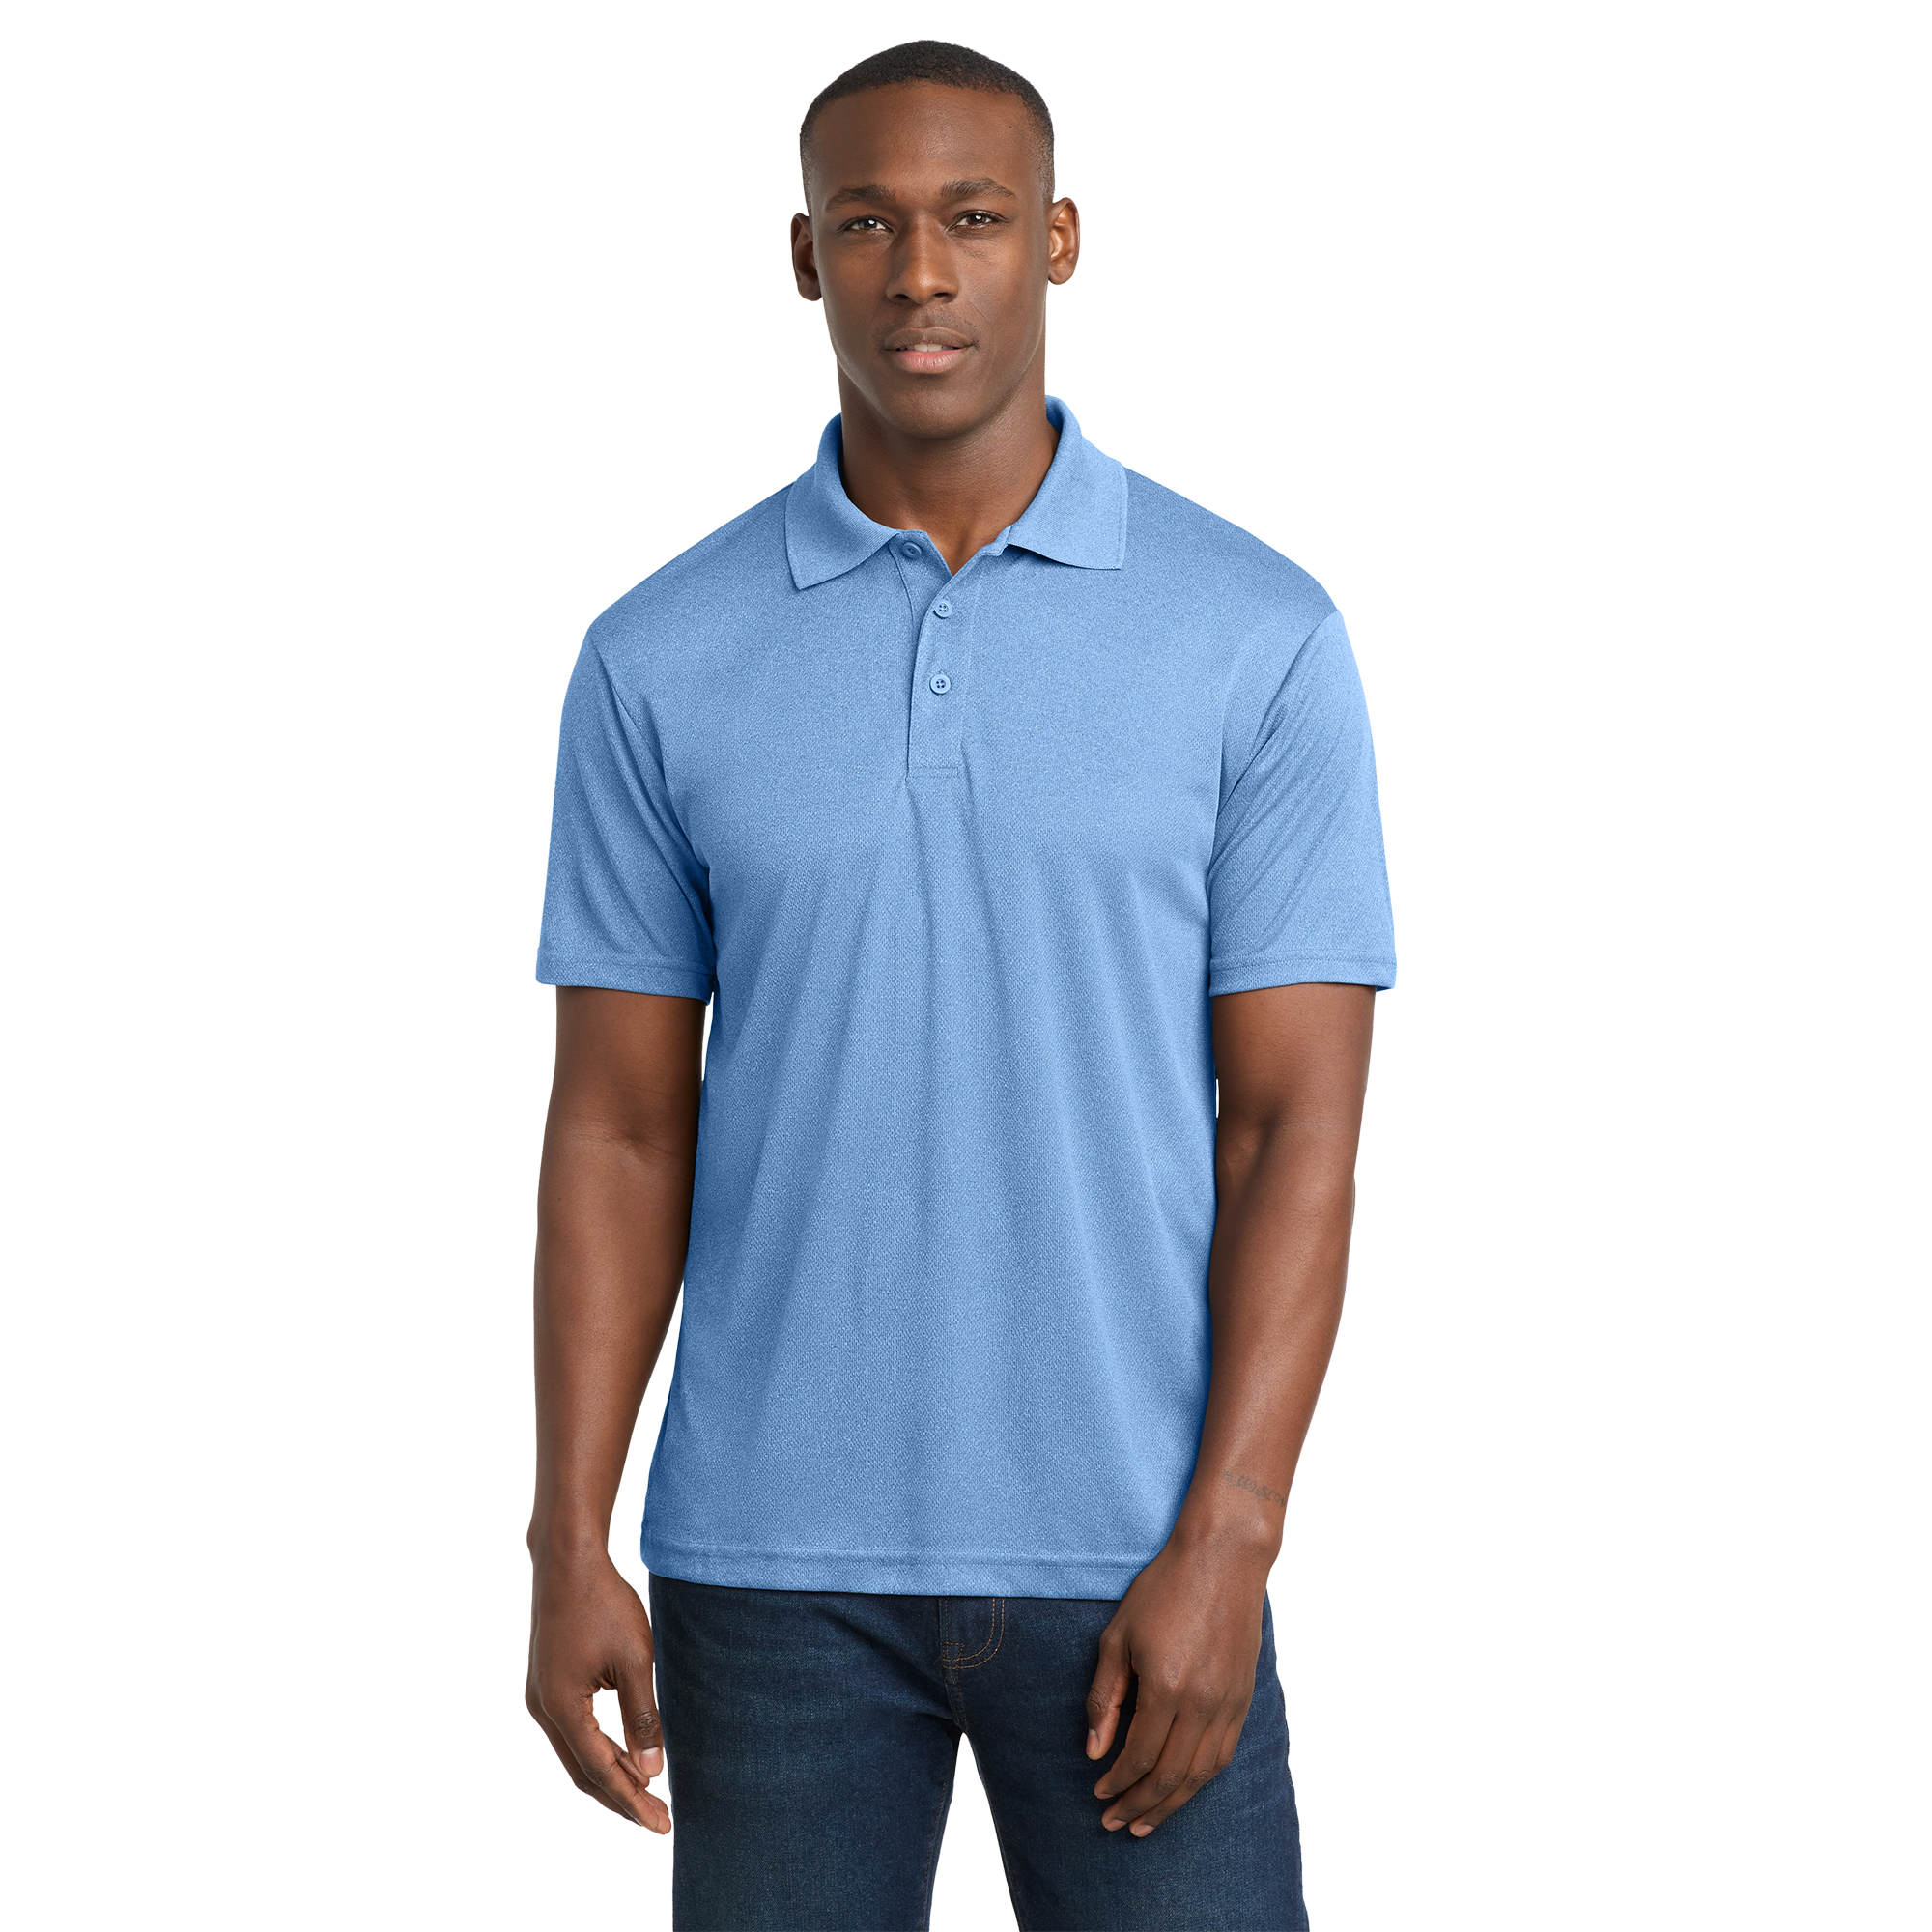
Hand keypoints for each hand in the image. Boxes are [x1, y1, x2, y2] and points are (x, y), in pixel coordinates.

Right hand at [525, 1552, 670, 1831]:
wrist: (568, 1560)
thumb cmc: (603, 1603)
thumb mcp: (635, 1659)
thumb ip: (642, 1717)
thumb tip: (651, 1770)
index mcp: (562, 1707)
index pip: (601, 1769)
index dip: (633, 1801)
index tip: (662, 1825)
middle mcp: (543, 1708)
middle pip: (583, 1771)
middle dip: (621, 1798)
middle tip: (657, 1821)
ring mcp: (541, 1696)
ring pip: (576, 1753)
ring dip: (609, 1775)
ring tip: (645, 1794)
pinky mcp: (547, 1683)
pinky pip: (573, 1731)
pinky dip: (598, 1749)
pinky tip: (623, 1754)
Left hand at [1086, 1536, 1269, 1837]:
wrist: (1223, 1559)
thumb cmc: (1164, 1590)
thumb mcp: (1118, 1636)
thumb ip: (1104, 1696)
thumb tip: (1094, 1749)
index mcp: (1166, 1688)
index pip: (1138, 1757)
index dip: (1116, 1783)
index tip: (1097, 1795)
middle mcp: (1202, 1704)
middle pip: (1170, 1777)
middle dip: (1139, 1806)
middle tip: (1115, 1823)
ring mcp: (1228, 1704)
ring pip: (1201, 1775)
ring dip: (1172, 1804)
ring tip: (1146, 1821)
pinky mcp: (1244, 1698)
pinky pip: (1223, 1755)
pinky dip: (1201, 1780)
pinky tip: (1183, 1788)